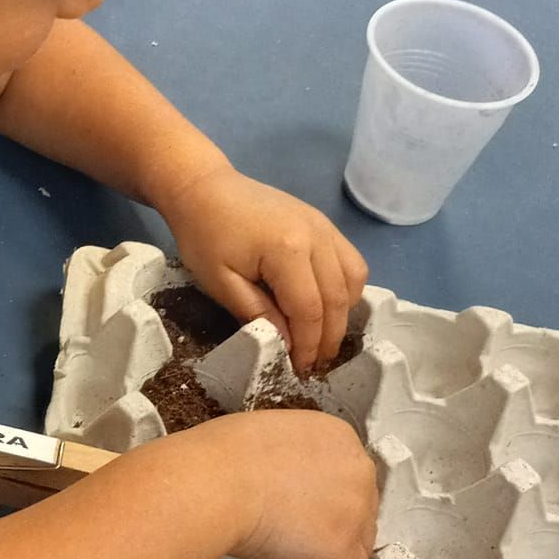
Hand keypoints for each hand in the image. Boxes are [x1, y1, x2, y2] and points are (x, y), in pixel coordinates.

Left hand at [160, 165, 368, 376]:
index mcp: (287, 250)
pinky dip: (346, 290)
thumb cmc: (204, 235)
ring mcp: (325, 226)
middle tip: (313, 365)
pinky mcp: (325, 224)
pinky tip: (325, 306)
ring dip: (342, 315)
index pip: (309, 310)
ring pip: (354, 280)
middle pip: (337, 299)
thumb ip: (257, 314)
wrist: (205, 188)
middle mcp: (317, 236)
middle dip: (328, 338)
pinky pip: (351, 262)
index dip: (307, 345)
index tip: (298, 370)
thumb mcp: (221, 282)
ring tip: (320, 338)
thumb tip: (288, 347)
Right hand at [210, 410, 378, 558]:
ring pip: (361, 542)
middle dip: (334, 524)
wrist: (217, 482)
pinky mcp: (343, 549)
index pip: (348, 475)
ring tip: (299, 557)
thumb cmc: (224, 456)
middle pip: (361, 508)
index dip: (326, 496)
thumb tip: (283, 479)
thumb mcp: (269, 437)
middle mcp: (357, 470)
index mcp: (338, 437)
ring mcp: (355, 512)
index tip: (304, 507)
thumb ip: (292, 458)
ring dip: (334, 551)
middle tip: (300, 534)